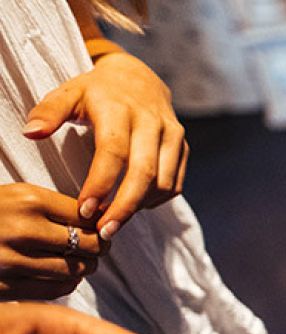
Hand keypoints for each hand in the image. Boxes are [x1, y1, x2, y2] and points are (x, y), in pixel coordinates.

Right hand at [0, 183, 104, 300]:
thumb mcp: (13, 196)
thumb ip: (52, 207)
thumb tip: (100, 219)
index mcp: (27, 200)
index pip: (87, 215)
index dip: (98, 223)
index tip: (98, 226)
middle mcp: (23, 231)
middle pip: (90, 244)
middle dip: (98, 246)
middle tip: (96, 245)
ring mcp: (14, 262)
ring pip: (78, 269)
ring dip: (85, 266)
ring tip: (79, 259)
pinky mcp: (8, 287)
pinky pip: (59, 288)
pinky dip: (67, 282)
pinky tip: (60, 274)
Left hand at [24, 51, 187, 239]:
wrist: (138, 79)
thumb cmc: (97, 92)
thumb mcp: (69, 93)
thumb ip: (49, 111)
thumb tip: (31, 133)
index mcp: (119, 109)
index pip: (113, 152)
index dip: (100, 184)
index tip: (85, 210)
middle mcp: (151, 121)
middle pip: (143, 173)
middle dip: (124, 207)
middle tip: (104, 232)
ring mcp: (172, 134)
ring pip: (164, 182)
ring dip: (140, 207)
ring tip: (115, 222)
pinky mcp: (182, 147)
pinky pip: (175, 184)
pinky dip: (156, 200)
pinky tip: (135, 205)